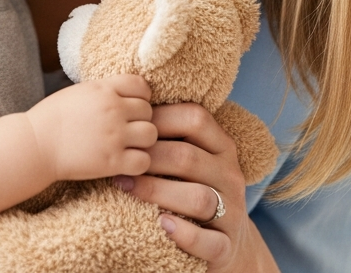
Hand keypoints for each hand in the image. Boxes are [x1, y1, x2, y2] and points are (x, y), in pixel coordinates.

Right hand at [25, 74, 156, 180]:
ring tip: (128, 146)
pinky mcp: (112, 161)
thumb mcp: (78, 92)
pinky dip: (138, 163)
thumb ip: (103, 91)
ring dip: (142, 141)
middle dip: (140, 120)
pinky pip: (144, 161)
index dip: (141, 97)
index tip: (132, 107)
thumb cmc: (51, 118)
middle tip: (126, 130)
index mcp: (104, 90)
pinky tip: (124, 162)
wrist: (35, 145)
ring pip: (151, 134)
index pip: (141, 86)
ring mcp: (114, 136)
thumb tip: (123, 94)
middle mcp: (113, 110)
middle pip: (148, 111)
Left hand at [117, 103, 279, 272]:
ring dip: (157, 192)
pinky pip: (209, 242)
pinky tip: (161, 225)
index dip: (159, 119)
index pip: (196, 119)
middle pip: (188, 157)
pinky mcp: (226, 245)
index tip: (128, 126)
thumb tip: (125, 104)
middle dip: (148, 157)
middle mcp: (230, 175)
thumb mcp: (189, 161)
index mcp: (222, 147)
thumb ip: (169, 137)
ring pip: (198, 198)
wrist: (224, 242)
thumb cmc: (191, 190)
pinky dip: (185, 234)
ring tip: (126, 188)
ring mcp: (232, 212)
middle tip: (118, 162)